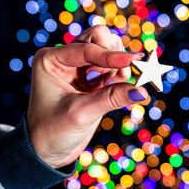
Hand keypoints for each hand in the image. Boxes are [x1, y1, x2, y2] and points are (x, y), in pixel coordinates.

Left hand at [27, 25, 148, 168]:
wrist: (46, 150)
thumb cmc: (53, 131)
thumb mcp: (81, 113)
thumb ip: (112, 99)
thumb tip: (142, 91)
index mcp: (51, 60)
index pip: (85, 49)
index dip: (111, 56)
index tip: (133, 61)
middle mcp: (64, 58)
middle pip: (98, 39)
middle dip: (114, 55)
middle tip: (124, 75)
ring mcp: (78, 67)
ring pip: (107, 49)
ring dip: (118, 65)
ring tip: (117, 84)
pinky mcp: (91, 79)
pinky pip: (111, 67)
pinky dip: (119, 74)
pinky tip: (119, 87)